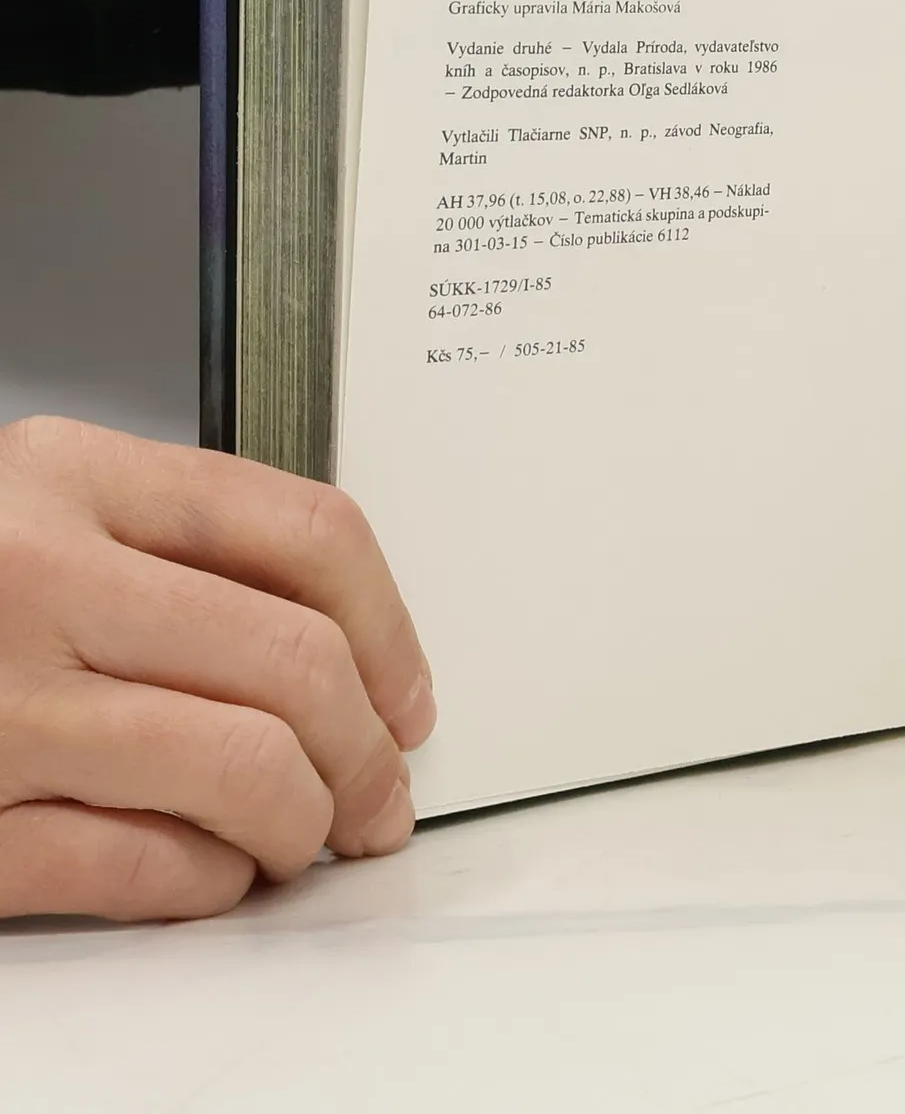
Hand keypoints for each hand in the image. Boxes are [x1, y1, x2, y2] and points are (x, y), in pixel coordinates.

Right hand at [0, 416, 433, 921]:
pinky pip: (133, 864)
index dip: (392, 627)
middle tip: (382, 792)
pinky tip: (213, 871)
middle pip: (294, 660)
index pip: (307, 532)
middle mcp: (31, 578)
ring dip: (304, 821)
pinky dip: (205, 881)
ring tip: (305, 835)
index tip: (411, 693)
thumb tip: (353, 645)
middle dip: (370, 749)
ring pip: (237, 767)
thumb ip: (177, 546)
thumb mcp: (41, 507)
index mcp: (68, 477)